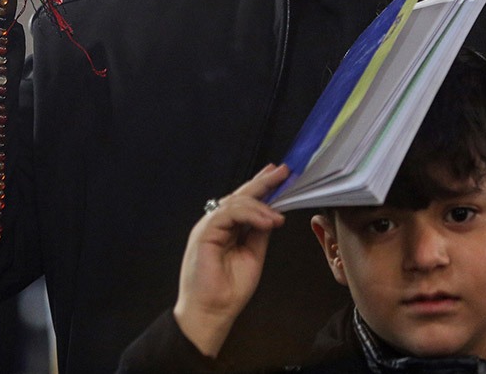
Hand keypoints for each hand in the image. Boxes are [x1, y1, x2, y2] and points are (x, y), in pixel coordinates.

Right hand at [173, 163, 290, 357]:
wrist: (212, 313)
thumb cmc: (229, 291)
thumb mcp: (253, 256)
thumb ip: (259, 233)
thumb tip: (272, 215)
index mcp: (225, 229)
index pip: (244, 202)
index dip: (261, 187)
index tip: (279, 176)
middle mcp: (215, 224)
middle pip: (239, 196)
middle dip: (262, 182)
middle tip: (281, 171)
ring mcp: (207, 227)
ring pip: (234, 202)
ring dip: (260, 205)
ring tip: (277, 216)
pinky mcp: (203, 233)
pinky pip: (227, 214)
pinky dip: (249, 214)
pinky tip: (266, 221)